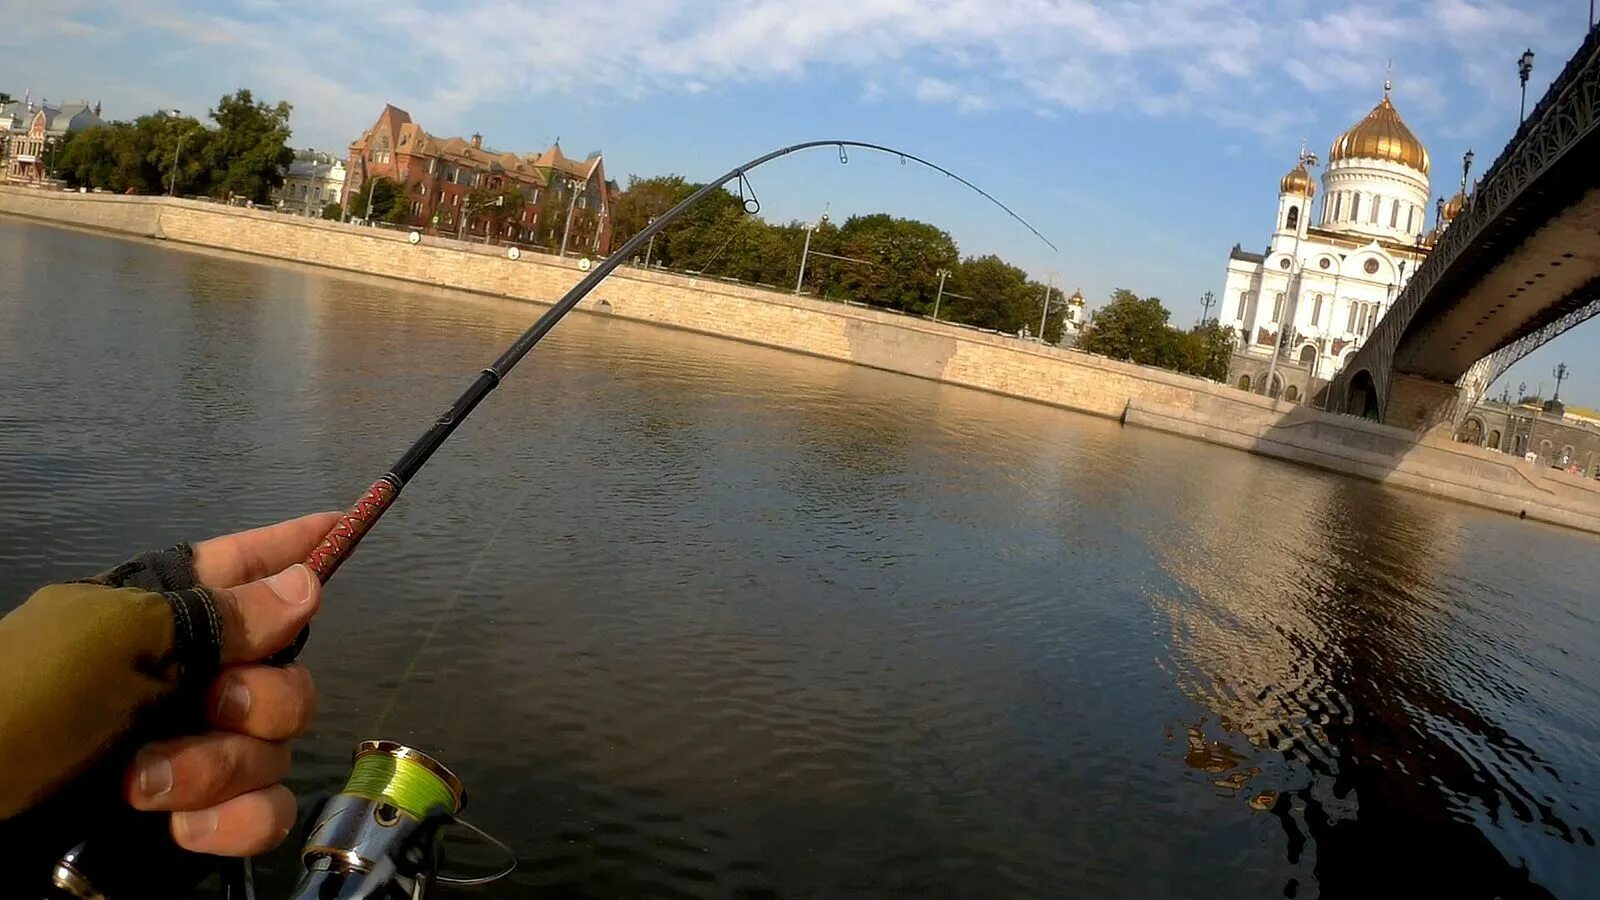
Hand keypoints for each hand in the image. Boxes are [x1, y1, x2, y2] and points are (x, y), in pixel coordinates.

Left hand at [121, 512, 338, 856]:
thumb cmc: (20, 709)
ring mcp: (192, 751)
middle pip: (285, 671)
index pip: (239, 566)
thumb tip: (308, 580)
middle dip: (261, 694)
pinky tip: (183, 829)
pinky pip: (262, 813)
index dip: (290, 546)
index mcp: (157, 618)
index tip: (341, 522)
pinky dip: (236, 822)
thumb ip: (216, 612)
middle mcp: (184, 680)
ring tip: (148, 785)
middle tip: (212, 705)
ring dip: (225, 766)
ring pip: (274, 746)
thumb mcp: (108, 642)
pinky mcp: (194, 821)